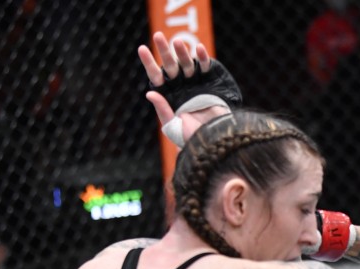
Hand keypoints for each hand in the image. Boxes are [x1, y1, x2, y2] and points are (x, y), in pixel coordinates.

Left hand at [137, 31, 240, 146]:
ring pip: (186, 64)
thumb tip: (150, 92)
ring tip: (178, 42)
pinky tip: (199, 49)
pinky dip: (203, 58)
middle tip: (158, 36)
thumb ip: (162, 110)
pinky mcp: (211, 83)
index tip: (142, 48)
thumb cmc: (193, 138)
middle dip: (164, 51)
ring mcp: (195, 83)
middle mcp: (181, 87)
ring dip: (182, 52)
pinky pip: (205, 68)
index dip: (149, 63)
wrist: (217, 140)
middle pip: (170, 66)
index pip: (156, 77)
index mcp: (169, 96)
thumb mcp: (174, 127)